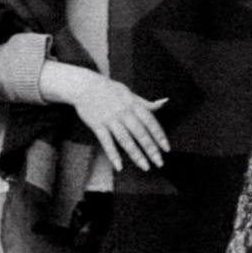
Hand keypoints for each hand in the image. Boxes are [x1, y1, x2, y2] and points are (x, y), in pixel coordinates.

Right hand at [49, 64, 168, 172]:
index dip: (159, 135)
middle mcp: (123, 112)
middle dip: (151, 149)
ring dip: (136, 154)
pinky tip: (119, 166)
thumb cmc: (109, 90)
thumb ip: (146, 103)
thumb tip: (164, 103)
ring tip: (145, 166)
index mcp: (133, 104)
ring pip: (125, 139)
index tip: (166, 148)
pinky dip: (113, 154)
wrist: (85, 86)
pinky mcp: (97, 125)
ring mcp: (110, 119)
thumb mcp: (129, 93)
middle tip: (160, 163)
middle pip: (140, 133)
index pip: (150, 122)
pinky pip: (106, 142)